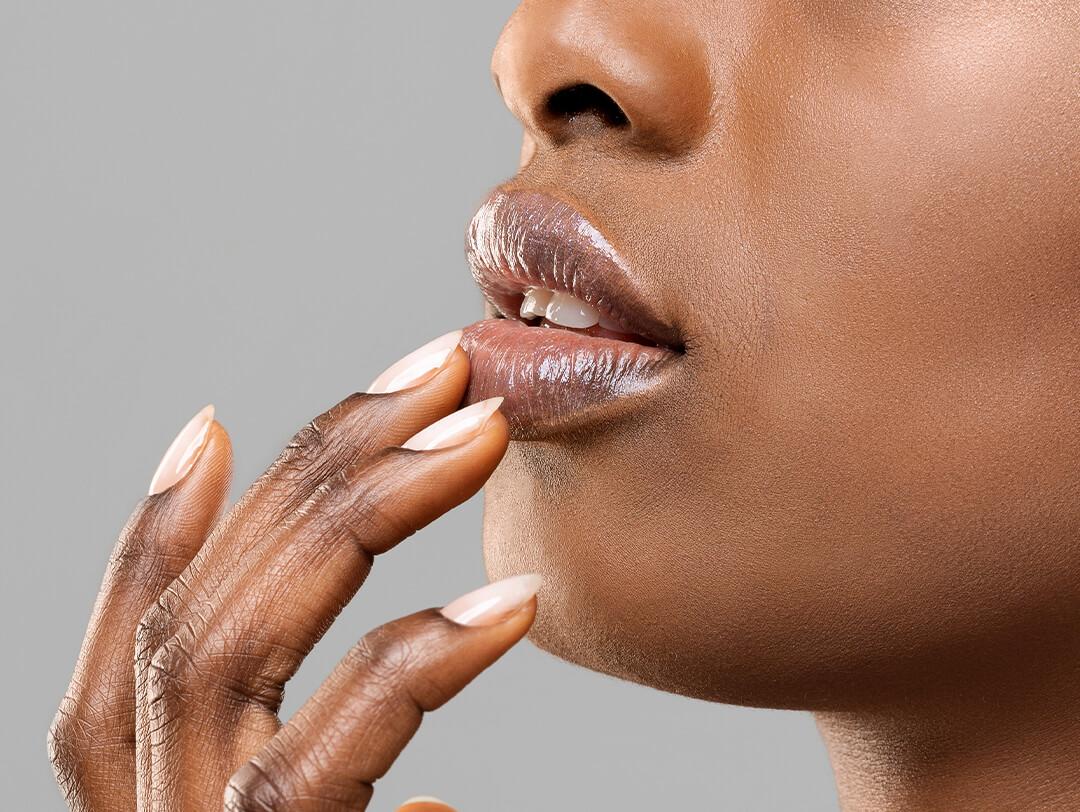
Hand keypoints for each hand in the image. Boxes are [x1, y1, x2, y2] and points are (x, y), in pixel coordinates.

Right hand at [49, 339, 535, 810]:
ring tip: (479, 433)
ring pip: (222, 654)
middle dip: (315, 475)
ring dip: (357, 517)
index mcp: (162, 801)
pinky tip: (509, 601)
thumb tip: (425, 802)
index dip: (155, 534)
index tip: (215, 425)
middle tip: (436, 374)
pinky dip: (411, 667)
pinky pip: (312, 764)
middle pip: (193, 620)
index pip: (135, 653)